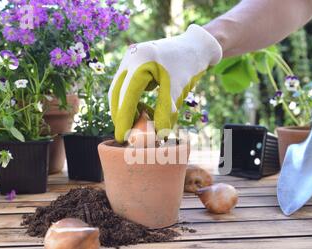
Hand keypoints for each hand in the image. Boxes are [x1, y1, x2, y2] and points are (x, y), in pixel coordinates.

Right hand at [108, 24, 221, 142]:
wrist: (195, 46)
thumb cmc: (188, 66)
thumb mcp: (178, 90)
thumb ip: (165, 112)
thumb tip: (157, 135)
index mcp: (140, 61)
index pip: (126, 95)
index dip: (123, 118)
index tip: (122, 137)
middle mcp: (130, 57)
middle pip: (116, 93)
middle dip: (120, 116)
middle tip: (126, 136)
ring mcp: (130, 59)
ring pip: (118, 90)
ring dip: (124, 109)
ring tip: (136, 126)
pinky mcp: (132, 63)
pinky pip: (125, 86)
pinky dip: (130, 101)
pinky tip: (141, 112)